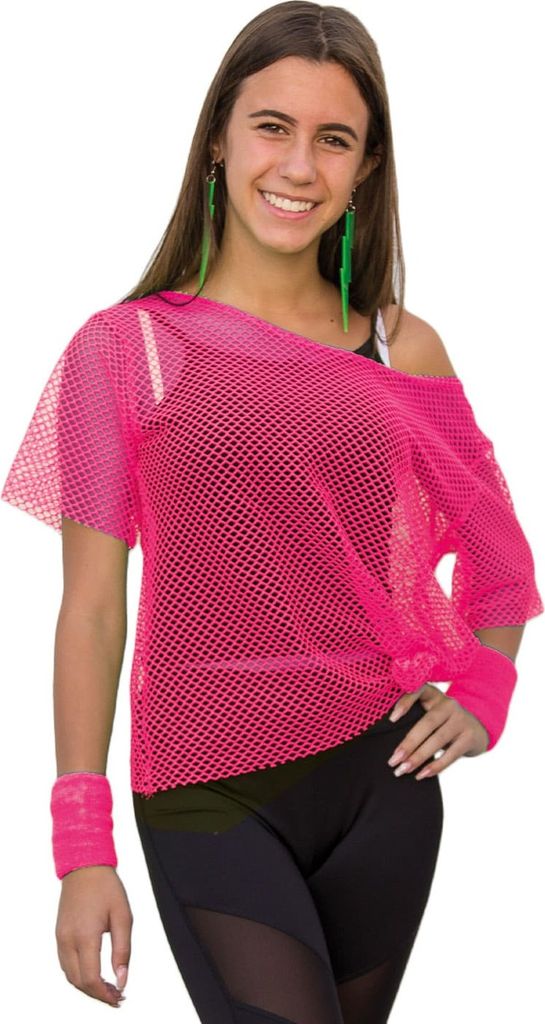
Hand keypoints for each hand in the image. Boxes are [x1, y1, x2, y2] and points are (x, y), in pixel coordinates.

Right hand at [55, 865, 132, 1007]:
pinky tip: (94, 974)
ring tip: (107, 988)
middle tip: (116, 996)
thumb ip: (123, 950)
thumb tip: (122, 978)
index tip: (119, 997)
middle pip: (78, 982)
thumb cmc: (106, 888)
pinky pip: (66, 964)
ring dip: (87, 987)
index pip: (90, 978)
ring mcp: (61, 938)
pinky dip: (78, 975)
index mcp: (85, 936)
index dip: (104, 994)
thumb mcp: (123, 917)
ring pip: (70, 975)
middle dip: (97, 994)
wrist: (85, 867)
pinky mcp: (59, 935)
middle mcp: (68, 940)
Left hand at [386, 683, 489, 780]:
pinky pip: (450, 755)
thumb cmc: (443, 722)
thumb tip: (387, 737)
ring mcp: (461, 720)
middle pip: (427, 723)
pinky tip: (421, 775)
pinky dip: (434, 767)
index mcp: (434, 695)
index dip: (405, 702)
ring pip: (437, 740)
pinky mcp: (470, 737)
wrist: (477, 729)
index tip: (392, 719)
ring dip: (418, 757)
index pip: (419, 690)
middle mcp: (449, 704)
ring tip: (402, 770)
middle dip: (408, 744)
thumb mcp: (431, 712)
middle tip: (393, 760)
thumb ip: (415, 716)